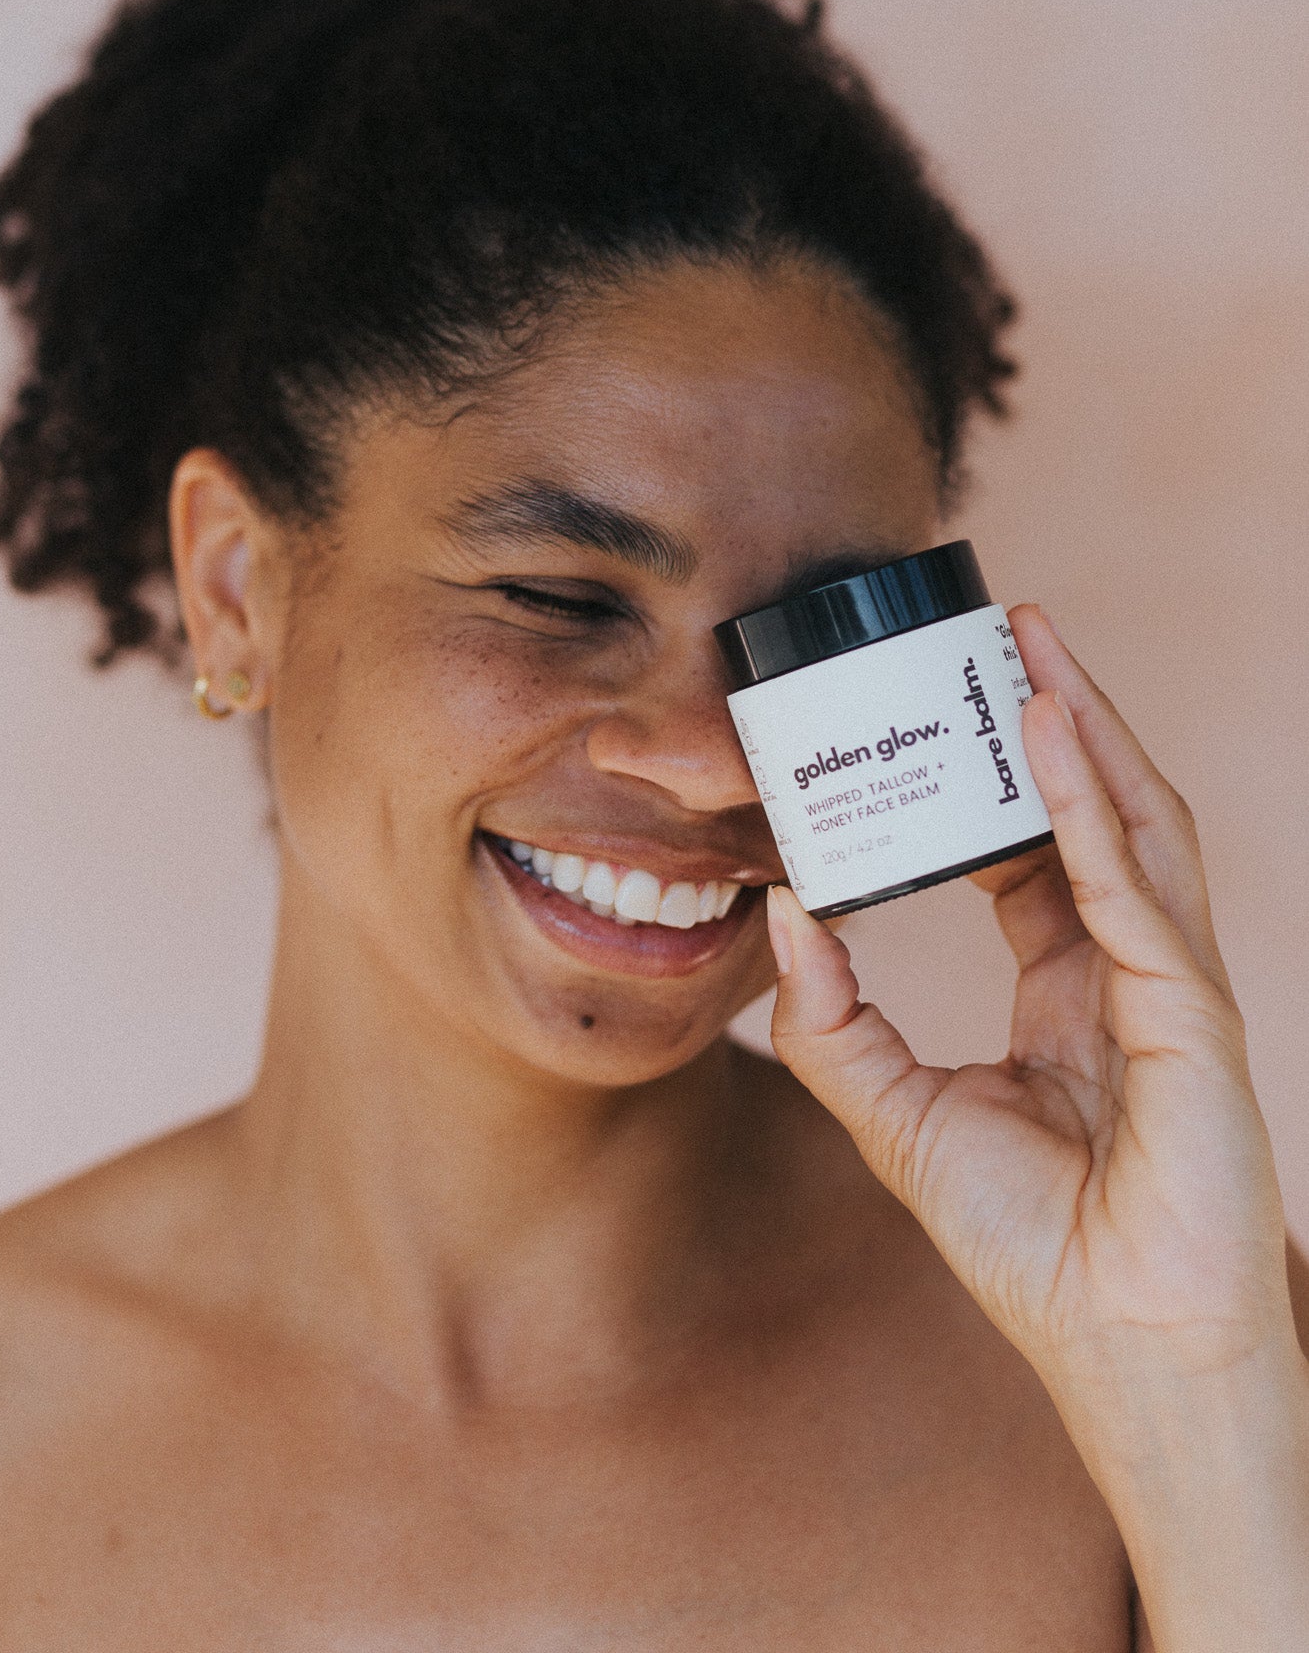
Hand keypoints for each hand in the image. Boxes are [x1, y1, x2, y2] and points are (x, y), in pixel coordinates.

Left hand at [768, 604, 1297, 1397]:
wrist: (1119, 1348)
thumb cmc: (1032, 1244)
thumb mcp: (898, 1114)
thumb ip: (835, 1014)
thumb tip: (781, 906)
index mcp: (1075, 987)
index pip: (1040, 851)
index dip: (1000, 777)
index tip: (946, 708)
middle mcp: (1132, 969)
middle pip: (1099, 809)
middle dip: (1056, 713)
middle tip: (1003, 627)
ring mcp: (1174, 984)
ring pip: (1136, 821)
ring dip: (1084, 726)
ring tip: (1031, 644)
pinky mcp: (1193, 1013)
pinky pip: (1135, 886)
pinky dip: (1091, 807)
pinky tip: (1047, 739)